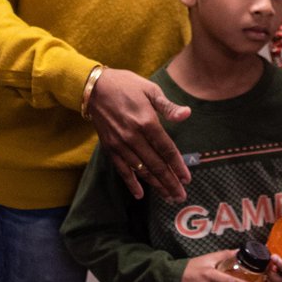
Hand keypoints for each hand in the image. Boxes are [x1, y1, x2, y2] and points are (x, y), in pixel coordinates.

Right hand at [88, 68, 191, 201]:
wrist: (94, 87)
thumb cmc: (126, 85)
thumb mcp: (150, 89)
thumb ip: (168, 106)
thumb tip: (187, 114)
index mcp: (147, 121)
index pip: (166, 149)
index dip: (178, 165)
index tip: (187, 179)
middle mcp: (133, 136)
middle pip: (156, 164)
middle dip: (170, 182)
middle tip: (181, 196)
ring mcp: (120, 144)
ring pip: (141, 170)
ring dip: (156, 185)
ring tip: (168, 196)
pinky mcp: (110, 147)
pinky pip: (122, 169)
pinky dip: (131, 183)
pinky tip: (140, 194)